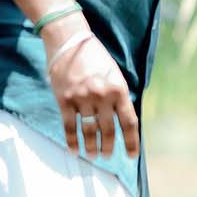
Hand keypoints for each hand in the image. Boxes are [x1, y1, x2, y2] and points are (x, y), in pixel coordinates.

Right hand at [44, 19, 138, 160]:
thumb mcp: (114, 75)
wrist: (69, 40)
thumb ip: (118, 97)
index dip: (131, 142)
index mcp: (119, 89)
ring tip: (93, 155)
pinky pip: (69, 126)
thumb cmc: (95, 58)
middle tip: (107, 156)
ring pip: (88, 131)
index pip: (129, 122)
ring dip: (91, 147)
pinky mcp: (64, 99)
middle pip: (108, 130)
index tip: (131, 156)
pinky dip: (72, 141)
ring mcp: (82, 98)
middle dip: (108, 147)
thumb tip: (122, 122)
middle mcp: (102, 96)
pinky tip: (75, 150)